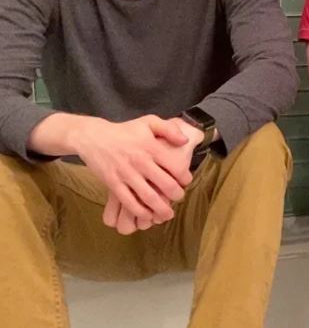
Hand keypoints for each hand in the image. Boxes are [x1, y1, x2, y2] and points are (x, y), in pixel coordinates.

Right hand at [100, 117, 202, 234]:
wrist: (93, 137)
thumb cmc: (125, 130)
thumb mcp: (149, 121)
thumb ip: (169, 129)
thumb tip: (185, 141)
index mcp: (152, 147)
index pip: (175, 167)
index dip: (185, 177)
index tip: (186, 181)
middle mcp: (141, 162)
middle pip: (165, 185)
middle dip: (176, 195)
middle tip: (179, 198)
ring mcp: (126, 174)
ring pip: (148, 197)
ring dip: (161, 209)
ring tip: (168, 214)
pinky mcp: (113, 184)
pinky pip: (128, 202)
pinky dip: (139, 211)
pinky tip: (147, 216)